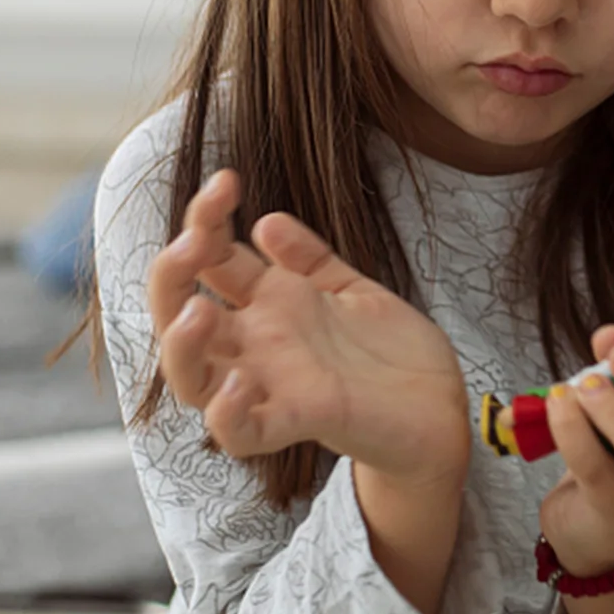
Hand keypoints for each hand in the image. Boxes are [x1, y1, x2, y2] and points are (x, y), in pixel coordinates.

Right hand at [147, 169, 470, 485]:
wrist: (441, 407)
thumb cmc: (391, 350)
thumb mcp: (349, 287)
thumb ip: (308, 258)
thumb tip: (266, 221)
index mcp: (269, 304)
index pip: (210, 260)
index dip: (204, 219)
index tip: (227, 180)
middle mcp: (258, 344)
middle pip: (178, 315)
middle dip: (172, 275)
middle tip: (195, 240)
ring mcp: (273, 384)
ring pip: (192, 377)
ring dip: (181, 345)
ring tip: (198, 310)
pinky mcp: (301, 420)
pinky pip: (242, 432)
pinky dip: (227, 414)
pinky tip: (238, 383)